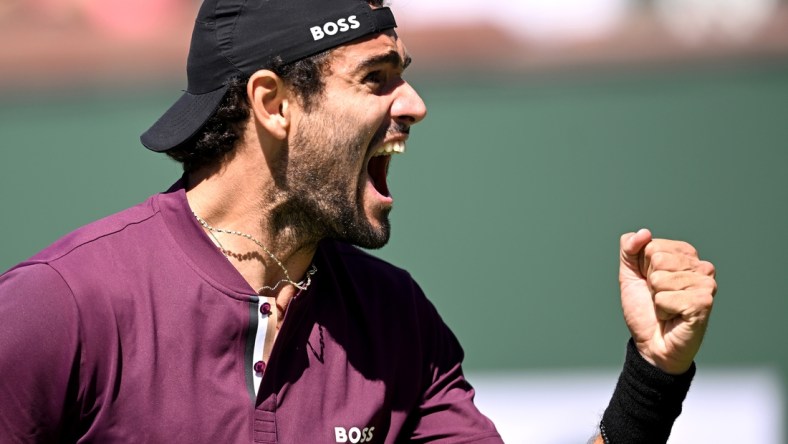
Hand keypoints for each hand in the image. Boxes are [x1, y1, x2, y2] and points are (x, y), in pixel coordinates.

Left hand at [619, 229, 715, 373]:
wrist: (651, 343)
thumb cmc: (645, 310)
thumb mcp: (630, 274)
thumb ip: (630, 249)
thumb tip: (643, 232)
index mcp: (685, 254)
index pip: (652, 245)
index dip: (643, 268)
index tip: (652, 284)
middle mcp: (700, 266)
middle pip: (657, 258)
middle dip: (650, 282)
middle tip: (659, 297)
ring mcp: (705, 284)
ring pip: (659, 278)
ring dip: (656, 298)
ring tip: (667, 308)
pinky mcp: (704, 302)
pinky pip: (664, 298)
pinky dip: (662, 310)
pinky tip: (673, 316)